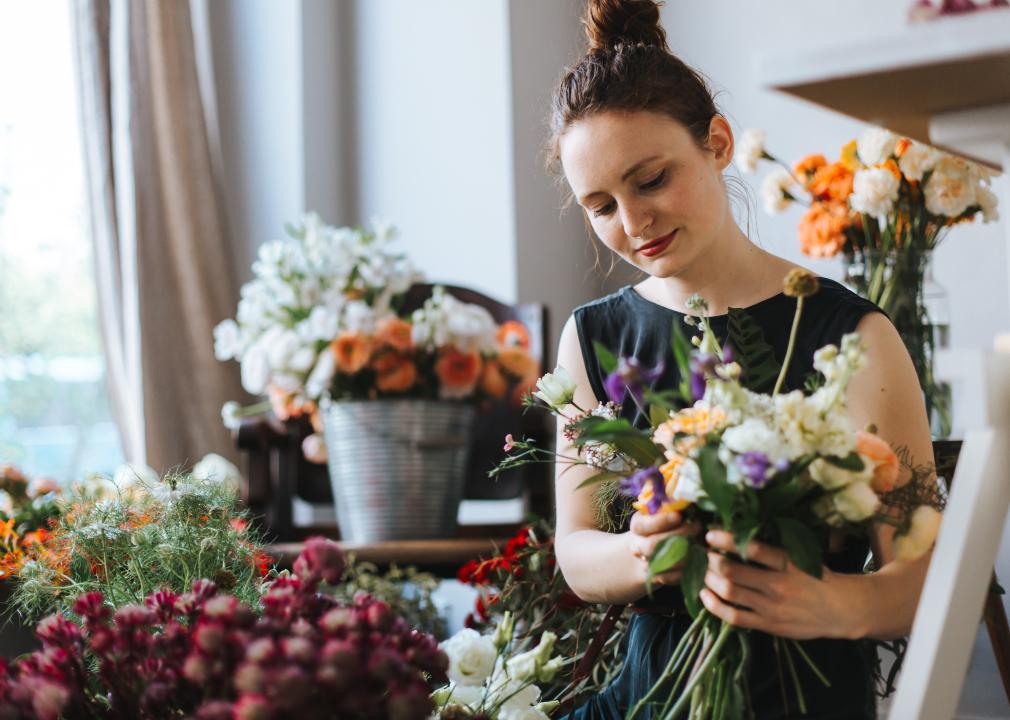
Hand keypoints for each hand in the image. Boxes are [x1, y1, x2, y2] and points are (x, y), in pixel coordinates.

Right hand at [626, 510, 700, 588]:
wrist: (654, 548)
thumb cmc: (665, 523)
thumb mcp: (664, 510)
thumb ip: (672, 504)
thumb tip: (690, 496)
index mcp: (638, 526)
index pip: (642, 525)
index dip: (660, 521)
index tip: (679, 516)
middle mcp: (638, 546)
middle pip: (652, 545)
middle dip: (678, 536)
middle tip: (698, 527)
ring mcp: (647, 564)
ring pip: (663, 563)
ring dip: (685, 553)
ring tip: (702, 543)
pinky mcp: (659, 577)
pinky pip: (671, 578)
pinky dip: (686, 569)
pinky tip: (699, 558)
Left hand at [700, 530, 861, 639]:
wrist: (840, 609)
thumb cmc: (816, 577)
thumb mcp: (802, 556)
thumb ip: (774, 549)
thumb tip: (739, 531)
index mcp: (788, 563)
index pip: (751, 548)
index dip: (726, 539)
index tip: (710, 534)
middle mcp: (778, 584)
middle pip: (732, 571)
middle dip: (712, 560)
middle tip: (706, 555)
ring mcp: (772, 606)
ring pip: (729, 592)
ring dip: (710, 580)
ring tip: (705, 572)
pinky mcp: (769, 624)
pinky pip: (734, 617)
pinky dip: (715, 606)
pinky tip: (705, 595)